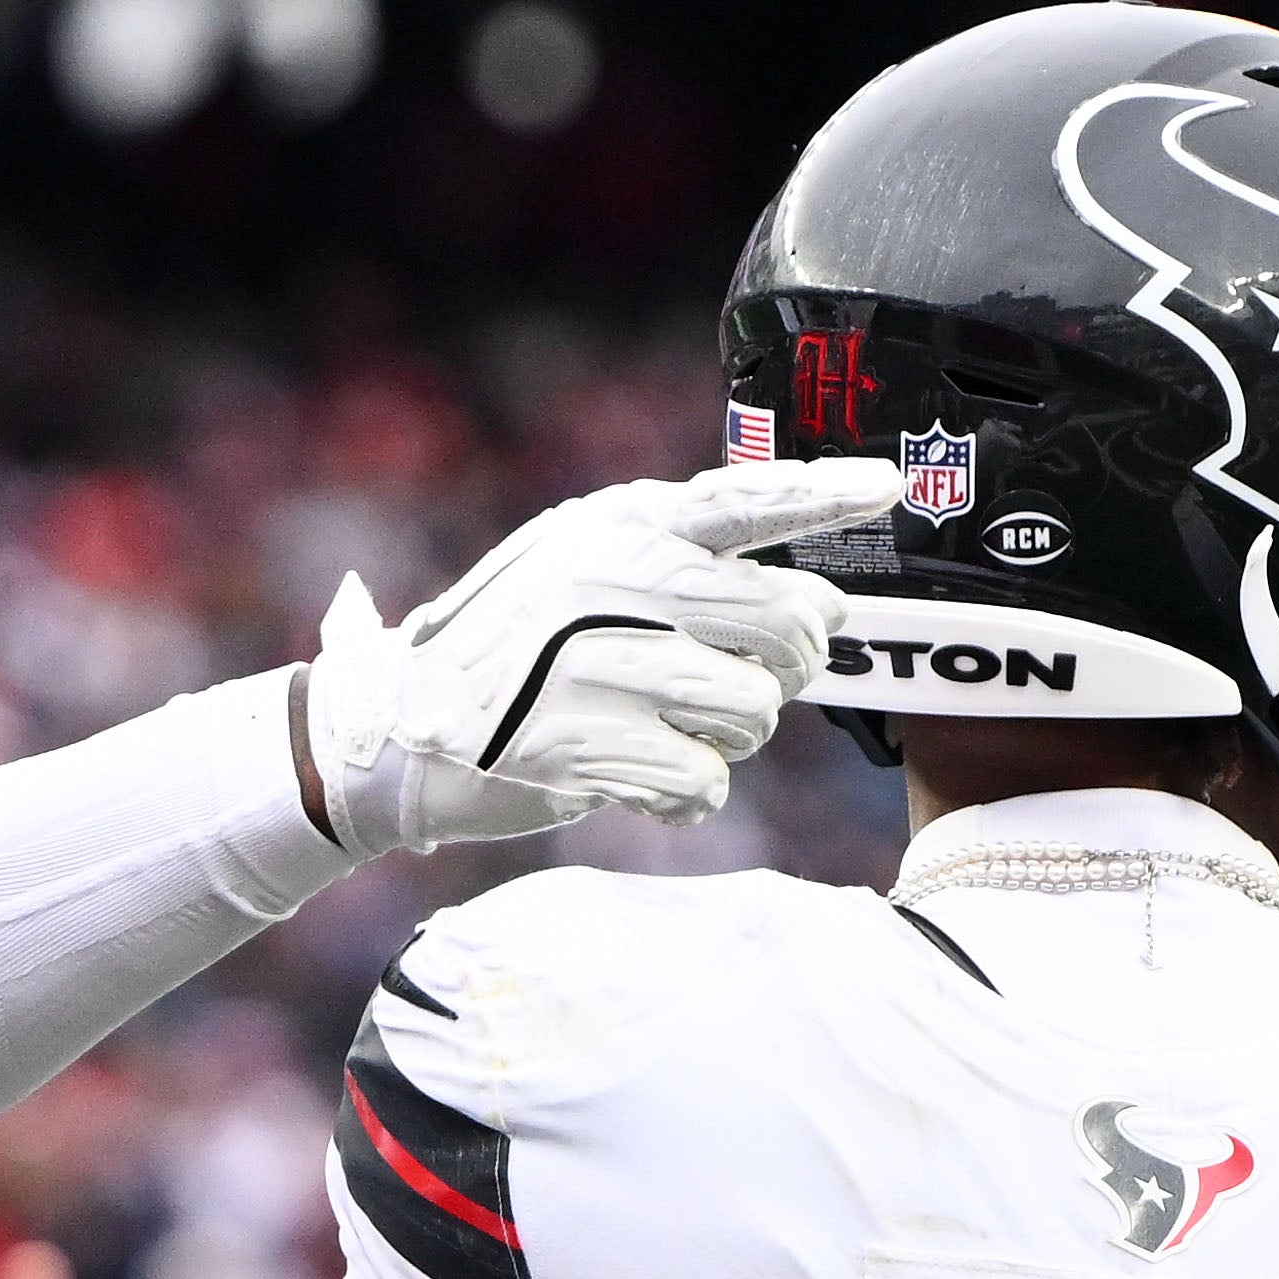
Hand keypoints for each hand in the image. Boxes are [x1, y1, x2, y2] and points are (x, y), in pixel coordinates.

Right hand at [305, 460, 898, 857]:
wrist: (390, 730)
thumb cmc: (503, 652)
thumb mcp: (571, 569)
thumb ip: (678, 567)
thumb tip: (820, 604)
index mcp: (614, 530)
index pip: (740, 502)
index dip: (819, 494)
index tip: (888, 484)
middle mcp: (612, 584)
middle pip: (784, 623)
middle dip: (793, 663)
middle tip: (760, 677)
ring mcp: (598, 667)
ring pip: (755, 711)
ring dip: (730, 735)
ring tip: (668, 727)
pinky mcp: (586, 749)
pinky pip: (706, 782)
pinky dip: (686, 794)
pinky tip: (639, 778)